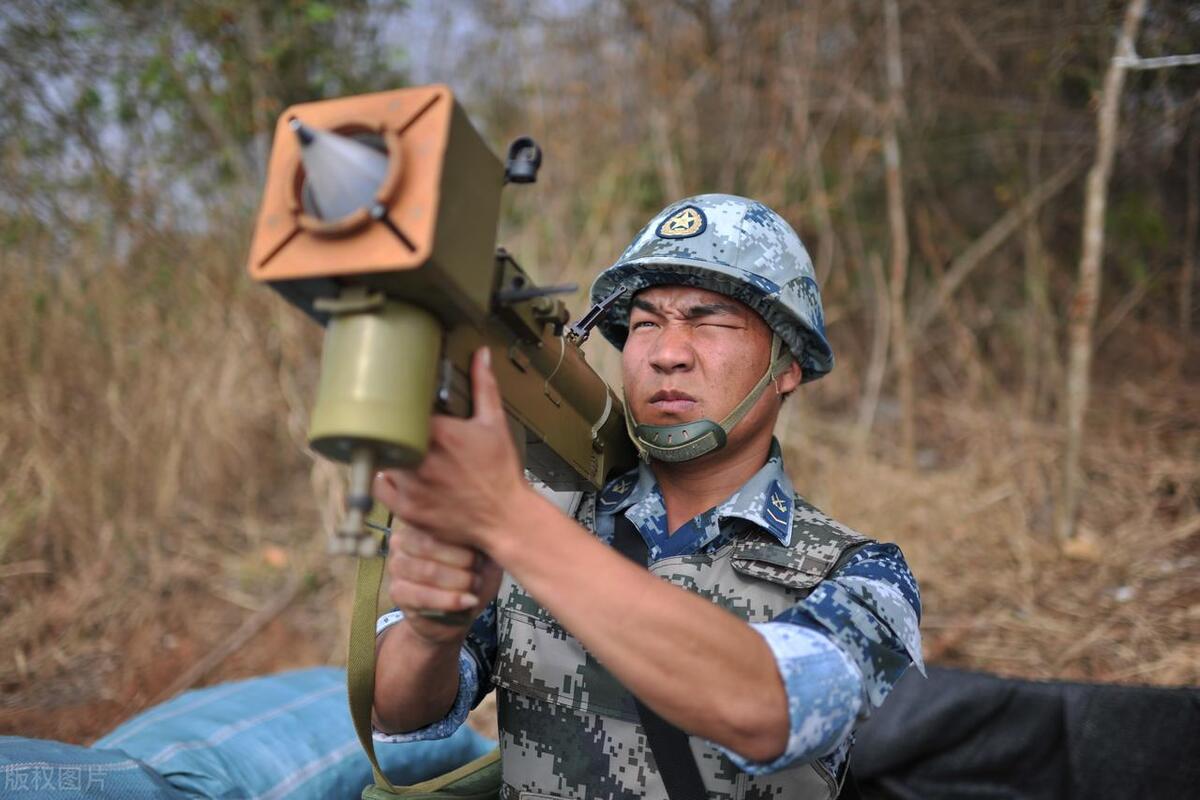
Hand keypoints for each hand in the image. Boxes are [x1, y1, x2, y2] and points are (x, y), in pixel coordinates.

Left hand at [373, 347, 531, 554]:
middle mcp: (421, 460)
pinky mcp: (408, 509)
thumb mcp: (494, 424)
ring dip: (389, 454)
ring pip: (382, 460)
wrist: (505, 517)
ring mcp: (412, 486)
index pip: (404, 410)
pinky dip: (385, 480)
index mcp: (440, 433)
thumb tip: (480, 355)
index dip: (401, 407)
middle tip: (399, 427)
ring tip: (401, 451)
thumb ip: (483, 387)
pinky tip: (397, 474)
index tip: (404, 405)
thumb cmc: (500, 472)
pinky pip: (380, 489)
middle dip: (394, 431)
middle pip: (389, 435)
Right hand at [380, 522, 501, 643]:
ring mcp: (395, 566)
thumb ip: (478, 538)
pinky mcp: (396, 592)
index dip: (465, 539)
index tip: (484, 552)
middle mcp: (401, 541)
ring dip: (459, 581)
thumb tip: (484, 525)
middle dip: (463, 561)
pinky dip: (449, 600)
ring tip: (476, 585)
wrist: (458, 610)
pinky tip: (469, 601)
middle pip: (430, 546)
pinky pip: (422, 596)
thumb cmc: (472, 572)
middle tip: (480, 571)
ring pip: (428, 571)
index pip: (440, 523)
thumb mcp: (482, 552)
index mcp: (421, 522)